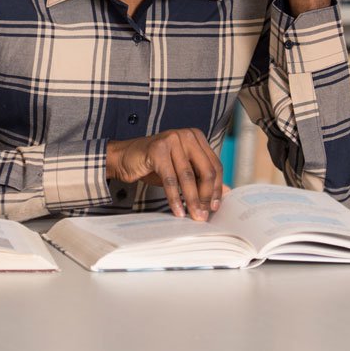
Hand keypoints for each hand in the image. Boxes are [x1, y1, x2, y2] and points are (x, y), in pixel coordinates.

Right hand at [106, 129, 225, 220]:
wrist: (124, 158)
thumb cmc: (154, 163)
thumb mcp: (182, 171)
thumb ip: (201, 178)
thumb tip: (224, 192)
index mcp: (196, 137)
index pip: (215, 165)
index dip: (216, 188)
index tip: (214, 206)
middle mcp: (186, 135)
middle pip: (205, 170)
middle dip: (206, 196)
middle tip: (204, 214)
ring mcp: (172, 140)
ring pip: (188, 176)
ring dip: (192, 200)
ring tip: (193, 215)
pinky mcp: (157, 149)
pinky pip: (170, 179)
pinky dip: (174, 198)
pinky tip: (177, 210)